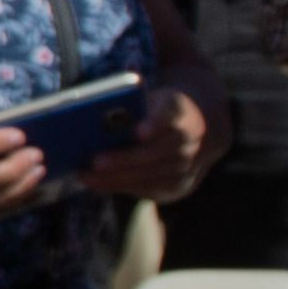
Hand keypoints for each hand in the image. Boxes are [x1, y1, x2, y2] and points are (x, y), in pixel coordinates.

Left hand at [85, 73, 225, 206]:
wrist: (200, 129)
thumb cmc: (159, 110)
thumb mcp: (150, 99)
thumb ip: (130, 102)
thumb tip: (96, 110)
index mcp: (179, 110)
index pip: (168, 116)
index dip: (154, 124)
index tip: (138, 132)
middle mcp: (189, 139)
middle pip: (156, 151)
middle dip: (125, 159)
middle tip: (95, 162)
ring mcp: (188, 164)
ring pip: (151, 175)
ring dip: (117, 178)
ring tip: (86, 176)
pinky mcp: (180, 185)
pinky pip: (150, 189)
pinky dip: (121, 187)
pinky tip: (98, 184)